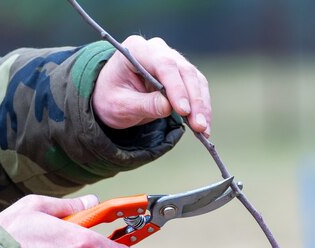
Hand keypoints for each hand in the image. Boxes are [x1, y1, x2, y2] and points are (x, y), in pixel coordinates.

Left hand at [93, 35, 211, 135]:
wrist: (112, 95)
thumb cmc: (111, 97)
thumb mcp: (120, 105)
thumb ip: (144, 105)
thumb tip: (168, 107)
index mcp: (137, 49)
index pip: (163, 65)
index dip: (176, 87)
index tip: (183, 111)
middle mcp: (158, 50)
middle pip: (184, 71)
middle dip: (194, 101)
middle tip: (199, 126)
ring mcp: (172, 60)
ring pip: (195, 80)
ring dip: (201, 106)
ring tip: (203, 130)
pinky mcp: (182, 74)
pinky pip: (198, 88)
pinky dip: (202, 107)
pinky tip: (204, 125)